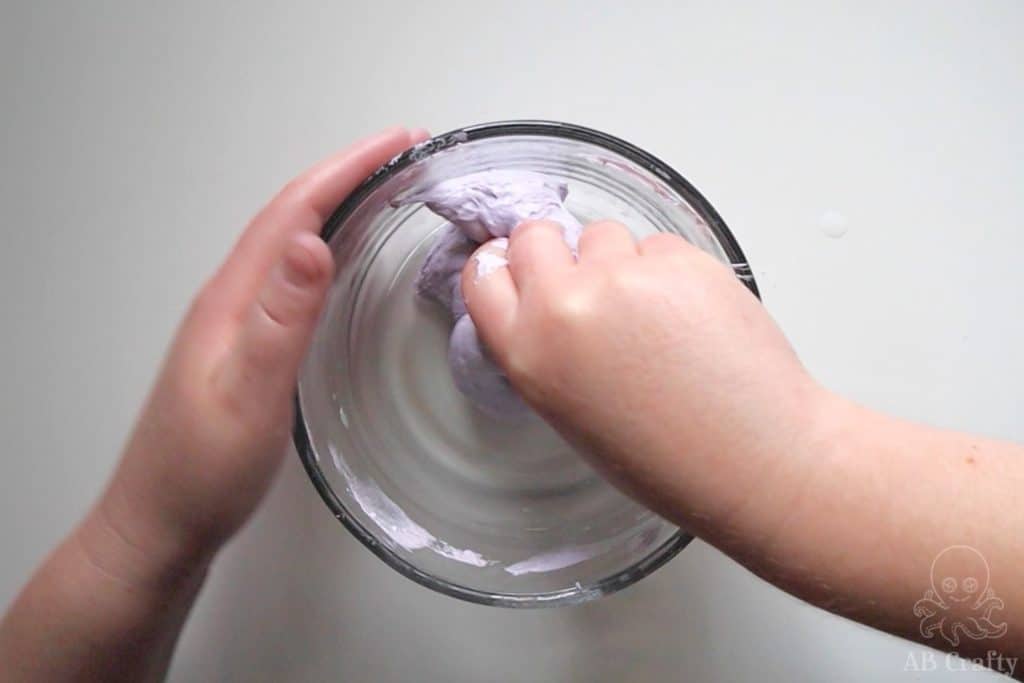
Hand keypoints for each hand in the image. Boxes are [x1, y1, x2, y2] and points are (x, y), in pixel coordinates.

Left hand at [95, 127, 428, 581]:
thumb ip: (282, 320)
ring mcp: (234, 320)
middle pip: (290, 215)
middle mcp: (231, 298)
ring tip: (385, 188)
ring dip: (337, 205)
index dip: (347, 169)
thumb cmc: (204, 471)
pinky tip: (341, 259)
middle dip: (348, 175)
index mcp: (234, 299)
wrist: (159, 523)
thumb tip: (312, 240)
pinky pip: (289, 275)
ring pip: (289, 242)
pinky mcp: (243, 344)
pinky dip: (324, 247)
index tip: (400, 141)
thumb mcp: (251, 396)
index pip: (293, 212)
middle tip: (406, 154)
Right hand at [460, 220, 829, 546]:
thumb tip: (546, 299)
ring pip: (603, 233)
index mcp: (528, 353)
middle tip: (587, 282)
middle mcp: (567, 306)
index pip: (483, 273)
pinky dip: (668, 270)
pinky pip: (658, 245)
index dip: (504, 266)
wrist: (751, 460)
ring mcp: (626, 278)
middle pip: (536, 234)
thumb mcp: (568, 412)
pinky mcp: (681, 261)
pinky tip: (689, 317)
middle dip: (557, 250)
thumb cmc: (664, 457)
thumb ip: (544, 347)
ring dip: (619, 260)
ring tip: (651, 315)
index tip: (519, 268)